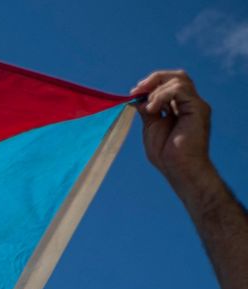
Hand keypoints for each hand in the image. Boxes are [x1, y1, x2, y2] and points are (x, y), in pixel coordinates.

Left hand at [130, 70, 215, 195]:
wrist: (179, 169)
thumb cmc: (166, 154)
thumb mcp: (151, 126)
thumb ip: (147, 110)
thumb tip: (136, 97)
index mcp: (180, 107)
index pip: (169, 83)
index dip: (151, 84)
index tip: (133, 93)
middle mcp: (190, 104)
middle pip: (177, 76)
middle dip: (155, 79)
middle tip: (136, 90)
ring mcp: (196, 105)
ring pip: (179, 79)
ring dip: (156, 90)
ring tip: (148, 107)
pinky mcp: (198, 108)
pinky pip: (179, 89)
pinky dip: (162, 95)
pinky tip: (153, 108)